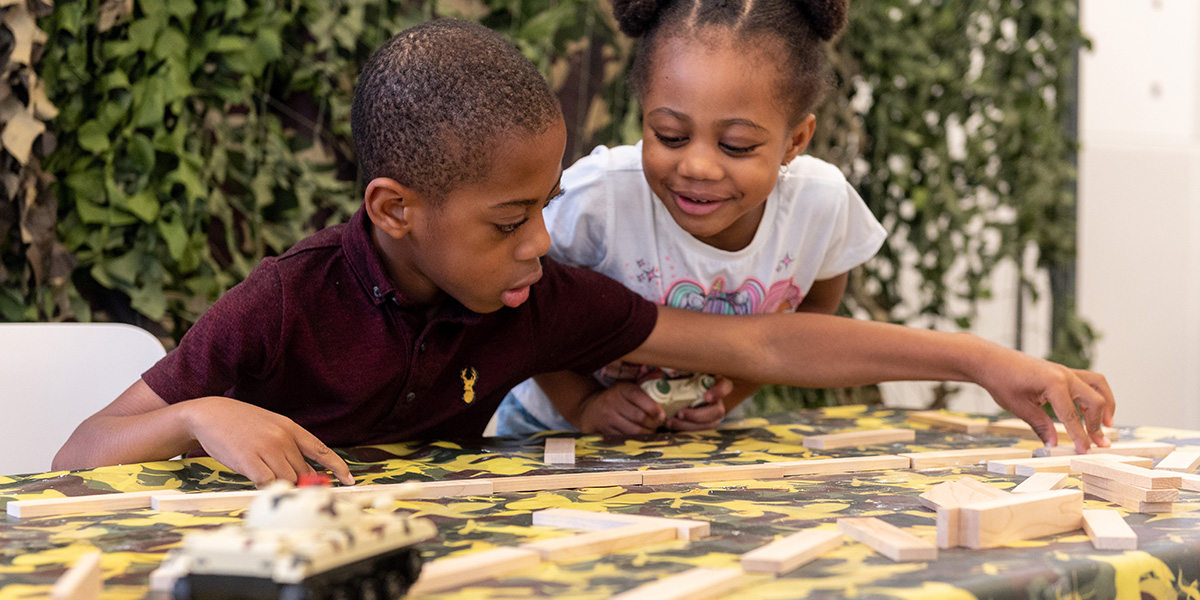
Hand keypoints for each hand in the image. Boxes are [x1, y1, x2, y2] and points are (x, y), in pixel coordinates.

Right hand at [183, 397, 353, 486]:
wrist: (210, 414)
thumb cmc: (240, 424)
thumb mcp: (271, 426)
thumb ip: (288, 446)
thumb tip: (304, 472)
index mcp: (290, 428)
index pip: (321, 450)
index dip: (337, 467)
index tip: (349, 480)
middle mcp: (283, 438)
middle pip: (303, 471)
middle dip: (301, 483)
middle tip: (294, 490)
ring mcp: (267, 448)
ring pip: (287, 479)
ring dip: (282, 486)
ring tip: (268, 482)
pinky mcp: (249, 460)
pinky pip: (267, 483)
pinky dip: (266, 488)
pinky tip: (257, 483)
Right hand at [578, 382, 665, 434]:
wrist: (590, 409)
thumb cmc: (616, 399)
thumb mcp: (627, 391)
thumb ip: (643, 396)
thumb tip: (661, 412)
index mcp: (621, 389)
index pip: (639, 397)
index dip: (654, 408)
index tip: (661, 415)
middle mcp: (612, 402)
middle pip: (640, 417)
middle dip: (653, 424)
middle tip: (658, 425)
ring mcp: (607, 418)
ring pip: (634, 431)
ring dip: (647, 433)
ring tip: (650, 431)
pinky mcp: (605, 431)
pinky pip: (626, 438)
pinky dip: (636, 440)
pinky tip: (640, 437)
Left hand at [666, 377, 732, 430]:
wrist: (671, 392)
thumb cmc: (680, 378)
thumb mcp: (680, 372)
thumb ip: (680, 370)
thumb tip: (673, 372)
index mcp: (715, 383)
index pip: (726, 386)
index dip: (719, 392)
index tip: (707, 397)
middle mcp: (717, 400)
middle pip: (718, 411)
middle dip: (698, 415)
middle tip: (680, 413)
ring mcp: (711, 414)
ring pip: (709, 425)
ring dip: (689, 426)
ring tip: (670, 421)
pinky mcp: (702, 424)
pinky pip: (698, 431)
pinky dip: (684, 430)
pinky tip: (671, 425)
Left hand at [976, 347, 1114, 453]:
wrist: (990, 360)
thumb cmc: (1001, 381)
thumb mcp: (1020, 408)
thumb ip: (1041, 426)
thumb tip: (1054, 445)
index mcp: (1054, 384)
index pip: (1073, 417)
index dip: (1081, 437)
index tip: (1086, 452)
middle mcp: (1065, 375)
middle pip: (1095, 401)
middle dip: (1099, 424)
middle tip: (1101, 444)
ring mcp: (1065, 370)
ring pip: (1098, 386)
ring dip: (1106, 405)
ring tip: (1107, 424)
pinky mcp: (1062, 371)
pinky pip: (1089, 380)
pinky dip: (1096, 394)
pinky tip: (1092, 409)